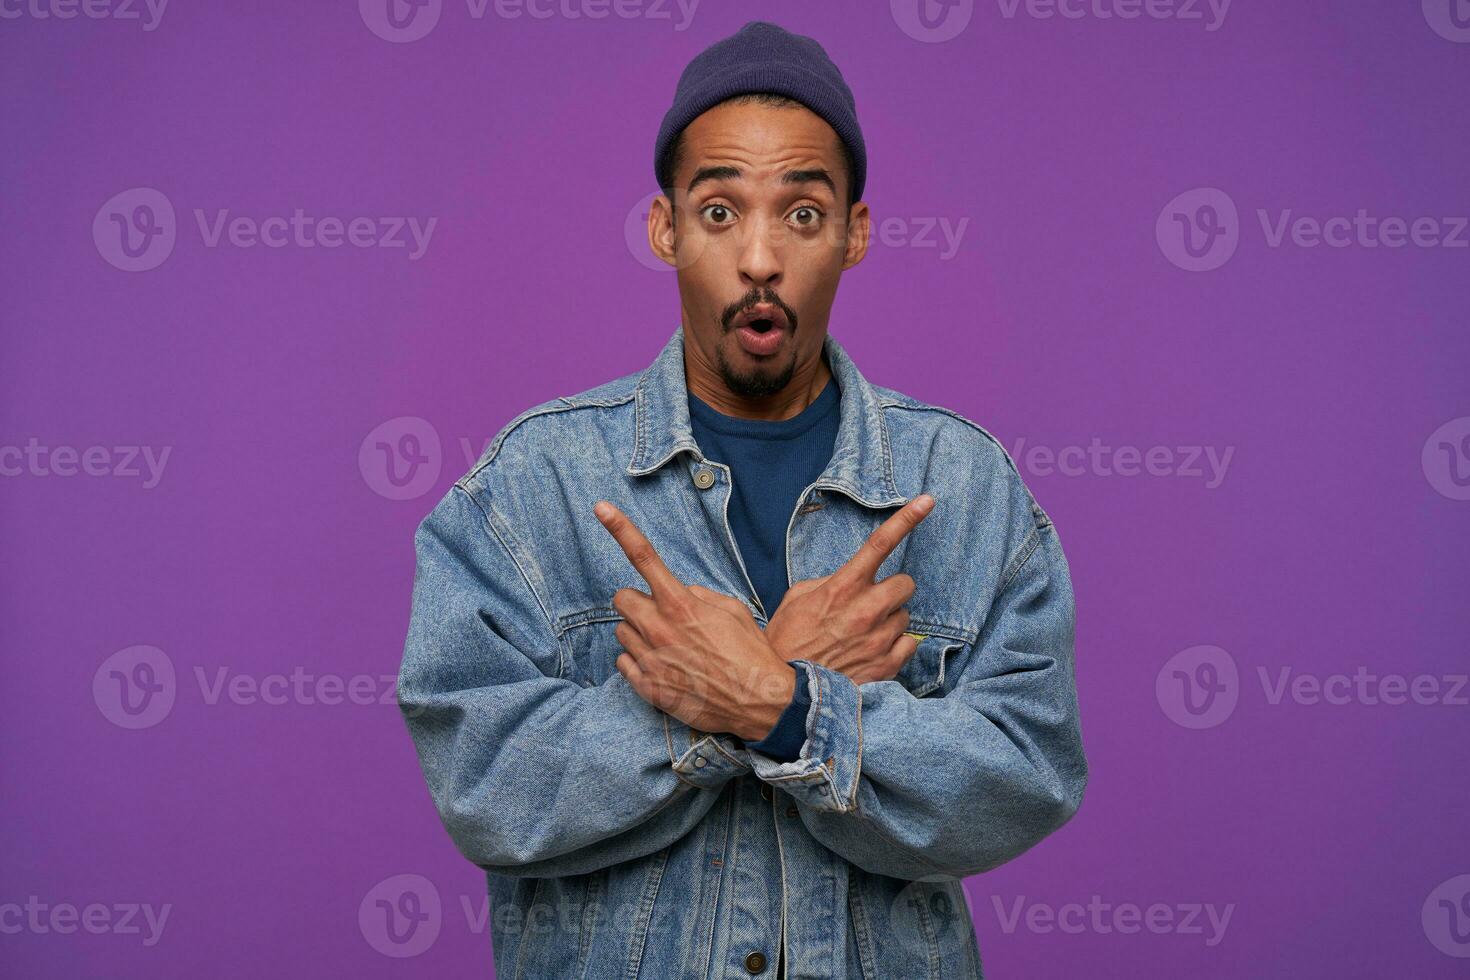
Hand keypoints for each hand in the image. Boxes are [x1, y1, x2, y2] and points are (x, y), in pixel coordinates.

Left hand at [594, 501, 794, 741]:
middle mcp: (659, 628)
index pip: (643, 557)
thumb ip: (699, 595)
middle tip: (663, 615)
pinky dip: (638, 661)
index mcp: (680, 604)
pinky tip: (664, 666)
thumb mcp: (732, 610)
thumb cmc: (749, 652)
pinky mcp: (647, 687)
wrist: (759, 702)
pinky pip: (623, 662)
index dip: (620, 528)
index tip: (600, 507)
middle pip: (622, 598)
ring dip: (639, 632)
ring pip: (621, 631)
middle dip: (638, 602)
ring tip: (669, 646)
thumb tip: (682, 594)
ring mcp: (650, 659)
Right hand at [764, 493, 935, 685]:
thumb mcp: (797, 599)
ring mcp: (879, 638)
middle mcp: (866, 609)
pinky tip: (872, 654)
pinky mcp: (887, 665)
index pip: (880, 544)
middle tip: (871, 604)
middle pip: (905, 583)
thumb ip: (829, 582)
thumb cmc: (787, 641)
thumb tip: (849, 579)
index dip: (907, 518)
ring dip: (889, 622)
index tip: (927, 501)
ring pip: (905, 617)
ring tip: (862, 637)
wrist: (786, 693)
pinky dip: (895, 648)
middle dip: (891, 591)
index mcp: (843, 586)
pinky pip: (909, 645)